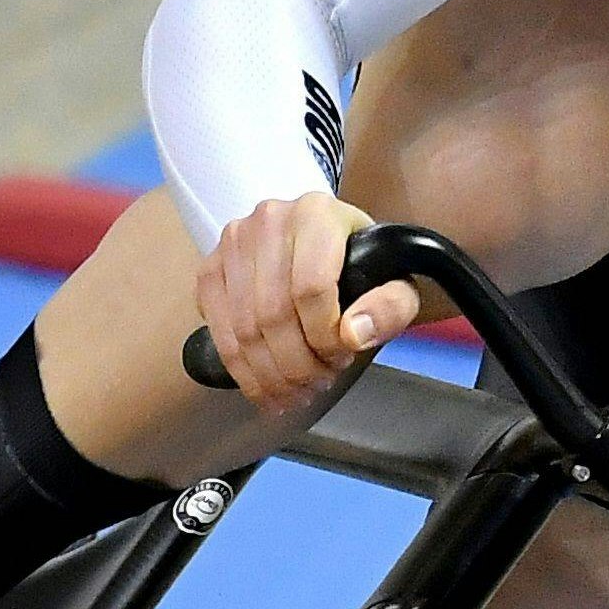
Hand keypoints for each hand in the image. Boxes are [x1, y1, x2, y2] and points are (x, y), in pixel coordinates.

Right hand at [198, 191, 414, 410]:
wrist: (336, 248)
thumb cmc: (366, 268)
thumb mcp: (398, 285)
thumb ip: (391, 307)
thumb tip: (353, 334)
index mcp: (317, 214)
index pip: (310, 288)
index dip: (324, 337)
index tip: (341, 359)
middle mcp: (268, 220)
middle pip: (272, 313)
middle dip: (296, 365)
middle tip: (317, 385)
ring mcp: (233, 243)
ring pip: (242, 328)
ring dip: (268, 375)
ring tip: (294, 393)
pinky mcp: (211, 267)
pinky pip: (218, 328)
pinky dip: (240, 368)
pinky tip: (264, 387)